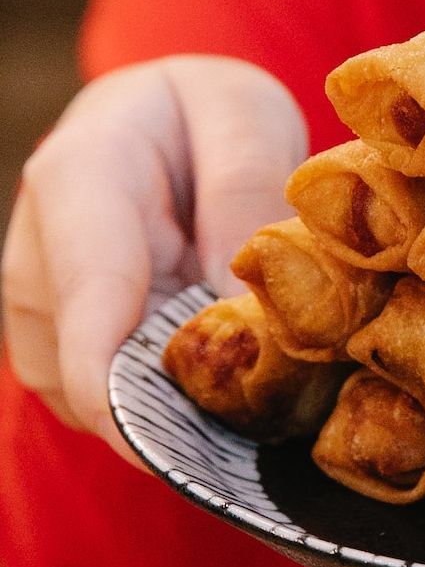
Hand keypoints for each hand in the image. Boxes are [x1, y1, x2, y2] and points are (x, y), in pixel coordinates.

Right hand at [2, 56, 307, 460]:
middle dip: (158, 414)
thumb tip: (244, 301)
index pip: (85, 301)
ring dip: (159, 412)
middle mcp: (38, 247)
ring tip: (234, 398)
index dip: (115, 391)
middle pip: (78, 366)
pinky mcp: (58, 338)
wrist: (164, 117)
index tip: (162, 452)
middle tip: (244, 436)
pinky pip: (99, 397)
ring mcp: (40, 299)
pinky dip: (152, 407)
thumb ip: (244, 194)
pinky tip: (205, 390)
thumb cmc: (206, 114)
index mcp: (77, 179)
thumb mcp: (244, 118)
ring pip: (86, 394)